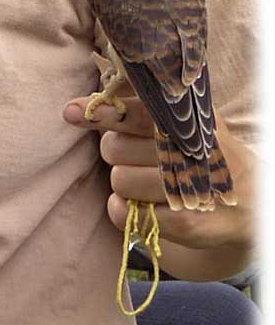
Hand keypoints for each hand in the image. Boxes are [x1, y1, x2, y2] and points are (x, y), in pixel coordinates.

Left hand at [63, 96, 254, 252]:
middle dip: (116, 153)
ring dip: (124, 184)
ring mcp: (188, 188)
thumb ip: (142, 108)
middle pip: (113, 147)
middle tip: (141, 157)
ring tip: (151, 184)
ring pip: (118, 179)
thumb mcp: (186, 124)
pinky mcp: (185, 222)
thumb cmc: (204, 155)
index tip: (70, 111)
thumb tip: (84, 102)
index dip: (101, 111)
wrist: (254, 204)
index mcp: (184, 122)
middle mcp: (188, 150)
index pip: (135, 112)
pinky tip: (144, 206)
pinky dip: (123, 210)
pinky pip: (123, 212)